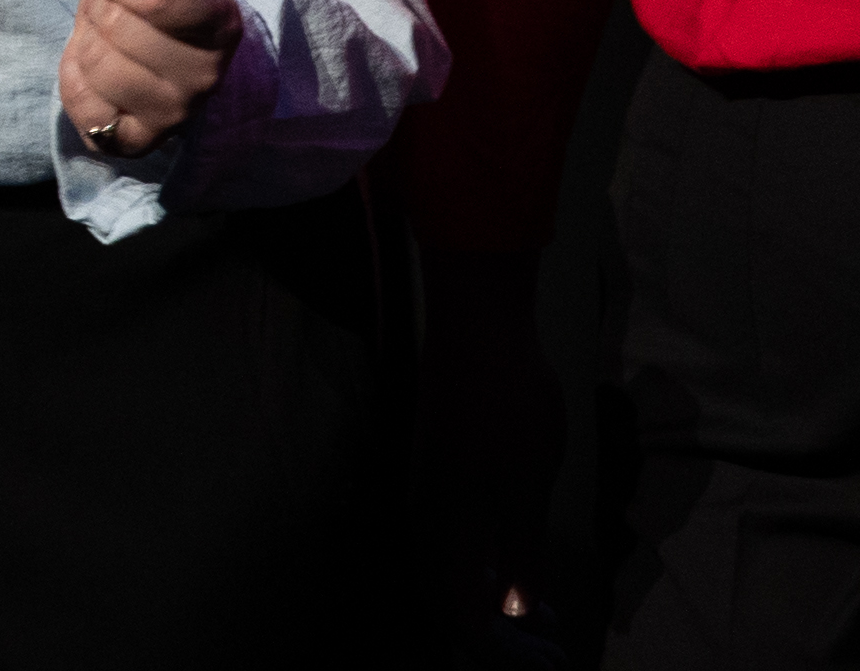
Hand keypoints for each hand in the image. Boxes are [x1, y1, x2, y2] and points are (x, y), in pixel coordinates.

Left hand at [61, 0, 240, 158]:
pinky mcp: (140, 141)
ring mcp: (176, 115)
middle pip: (119, 29)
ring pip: (100, 68)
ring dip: (87, 43)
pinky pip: (89, 116)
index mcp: (221, 24)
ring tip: (106, 40)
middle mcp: (207, 77)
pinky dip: (75, 84)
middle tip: (112, 10)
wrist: (142, 33)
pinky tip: (92, 72)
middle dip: (100, 8)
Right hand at [415, 240, 555, 625]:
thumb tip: (516, 611)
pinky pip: (451, 536)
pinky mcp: (438, 466)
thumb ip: (521, 552)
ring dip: (488, 596)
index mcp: (447, 524)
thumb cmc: (509, 408)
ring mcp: (429, 487)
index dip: (497, 647)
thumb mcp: (528, 486)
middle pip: (446, 593)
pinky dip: (482, 562)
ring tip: (536, 610)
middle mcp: (427, 513)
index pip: (459, 612)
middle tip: (540, 646)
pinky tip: (512, 556)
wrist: (477, 329)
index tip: (539, 660)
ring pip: (449, 564)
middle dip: (491, 629)